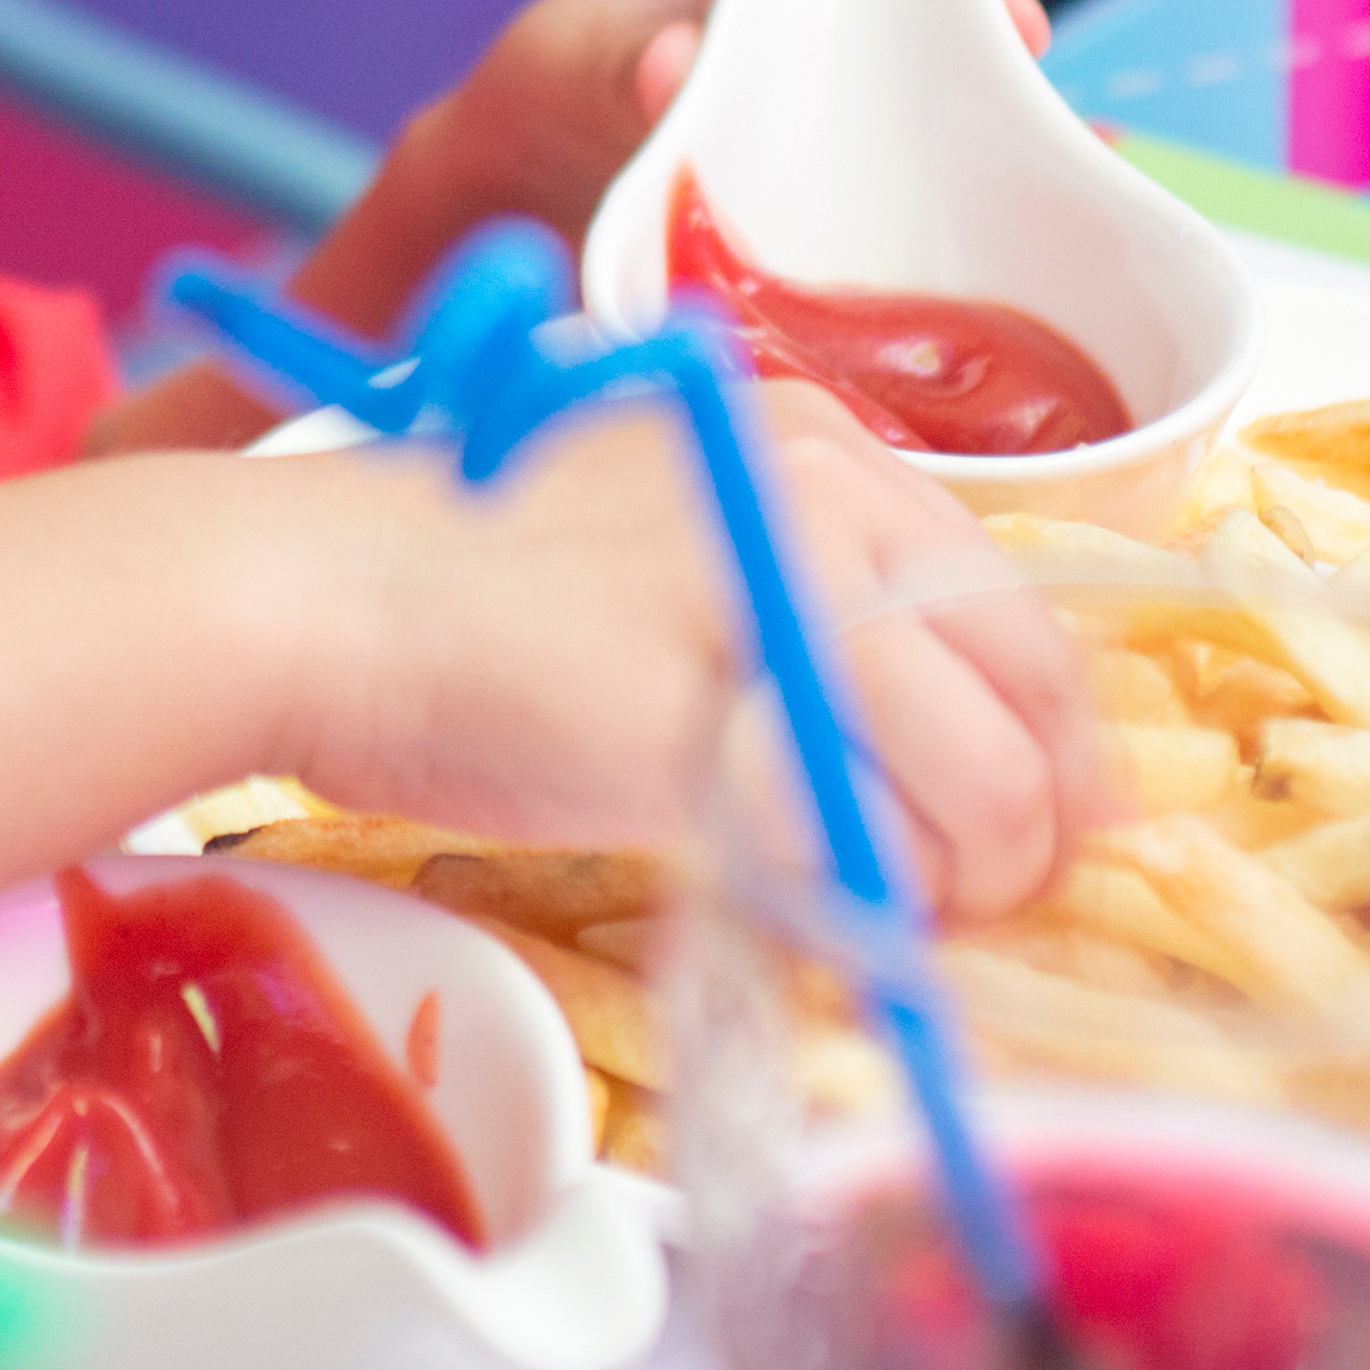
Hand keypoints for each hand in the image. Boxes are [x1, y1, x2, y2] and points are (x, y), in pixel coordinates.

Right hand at [267, 382, 1106, 918]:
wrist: (321, 595)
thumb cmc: (466, 580)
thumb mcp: (669, 532)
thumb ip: (802, 600)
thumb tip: (941, 730)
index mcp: (814, 445)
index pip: (1016, 603)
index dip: (1049, 733)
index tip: (1042, 816)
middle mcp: (824, 500)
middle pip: (1030, 693)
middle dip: (1037, 822)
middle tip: (987, 898)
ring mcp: (780, 602)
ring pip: (981, 785)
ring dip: (963, 884)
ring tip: (897, 923)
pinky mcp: (722, 720)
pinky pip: (869, 851)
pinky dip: (867, 914)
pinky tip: (814, 924)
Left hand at [402, 0, 1050, 253]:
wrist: (520, 182)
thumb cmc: (547, 82)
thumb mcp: (574, 64)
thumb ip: (623, 61)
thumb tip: (678, 66)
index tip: (1014, 28)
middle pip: (941, 5)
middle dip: (1004, 63)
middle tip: (1054, 129)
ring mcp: (840, 69)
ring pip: (943, 87)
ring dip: (999, 137)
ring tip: (1075, 196)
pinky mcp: (844, 151)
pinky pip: (921, 165)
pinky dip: (974, 199)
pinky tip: (1052, 248)